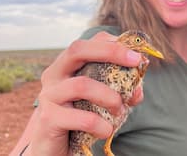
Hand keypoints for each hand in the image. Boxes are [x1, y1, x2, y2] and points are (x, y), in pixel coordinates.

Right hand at [24, 31, 142, 155]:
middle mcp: (54, 74)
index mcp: (68, 65)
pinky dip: (101, 124)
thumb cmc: (80, 117)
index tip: (138, 55)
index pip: (90, 42)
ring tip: (120, 109)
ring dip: (109, 97)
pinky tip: (106, 130)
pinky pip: (82, 117)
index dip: (115, 44)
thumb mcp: (102, 100)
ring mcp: (49, 94)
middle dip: (111, 52)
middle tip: (135, 62)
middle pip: (77, 49)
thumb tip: (137, 89)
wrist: (52, 148)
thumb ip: (121, 91)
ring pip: (82, 84)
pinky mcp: (48, 118)